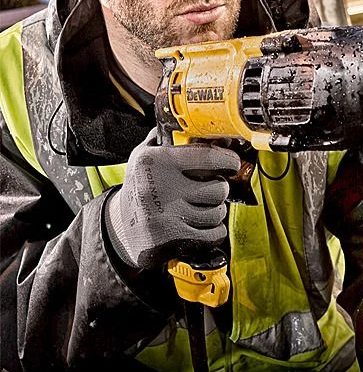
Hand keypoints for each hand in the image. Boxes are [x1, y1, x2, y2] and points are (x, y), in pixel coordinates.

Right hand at [104, 129, 240, 269]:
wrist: (120, 227)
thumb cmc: (141, 185)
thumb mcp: (145, 154)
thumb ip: (172, 137)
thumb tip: (211, 130)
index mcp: (156, 162)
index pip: (208, 156)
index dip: (228, 159)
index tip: (232, 163)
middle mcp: (158, 189)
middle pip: (218, 188)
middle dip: (221, 188)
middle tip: (212, 187)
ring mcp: (164, 218)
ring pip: (217, 213)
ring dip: (217, 210)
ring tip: (203, 206)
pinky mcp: (170, 241)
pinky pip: (212, 235)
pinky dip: (214, 231)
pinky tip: (201, 224)